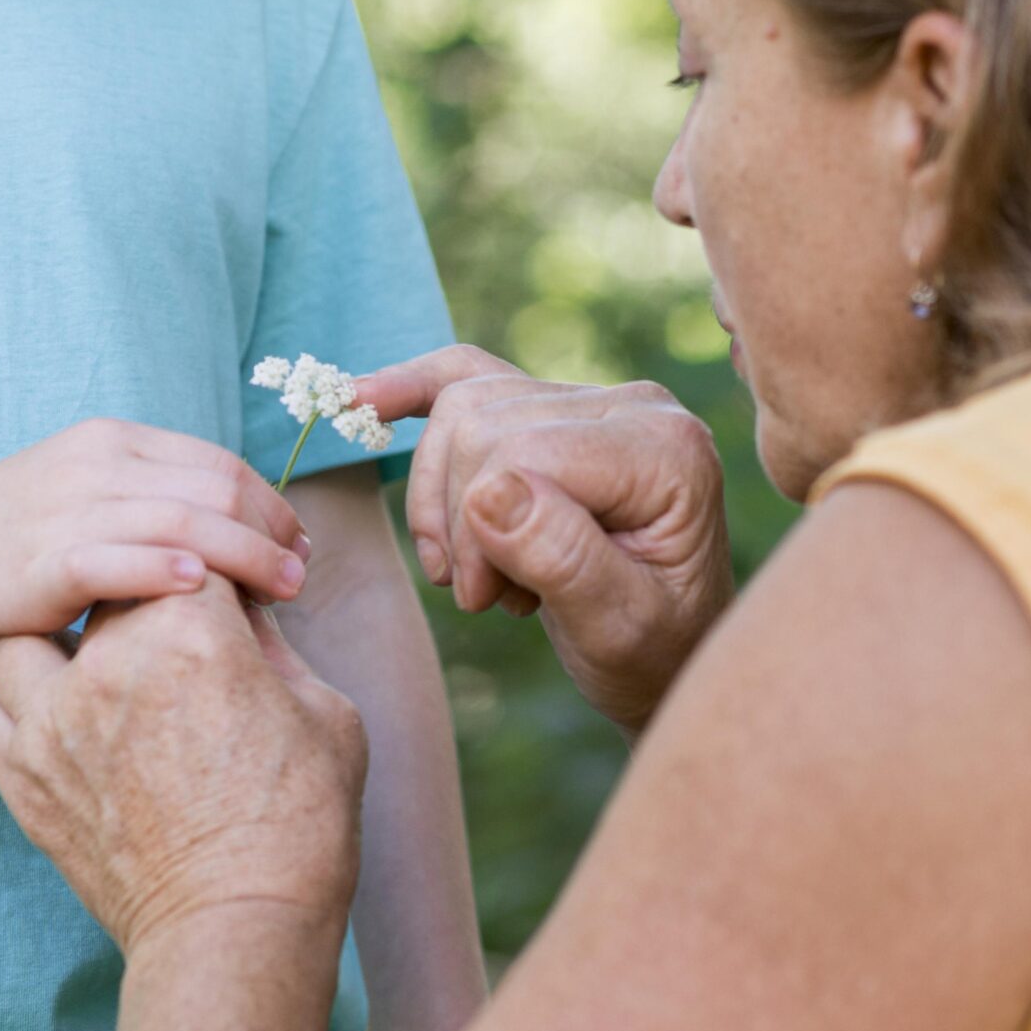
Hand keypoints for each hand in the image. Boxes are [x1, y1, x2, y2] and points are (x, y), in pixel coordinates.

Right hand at [0, 420, 308, 657]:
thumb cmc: (4, 540)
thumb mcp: (79, 495)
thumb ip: (145, 501)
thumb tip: (228, 535)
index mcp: (112, 443)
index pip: (218, 464)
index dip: (271, 504)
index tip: (298, 544)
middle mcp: (96, 466)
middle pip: (215, 489)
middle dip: (270, 532)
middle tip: (300, 575)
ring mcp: (68, 511)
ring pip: (184, 523)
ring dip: (246, 558)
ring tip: (282, 591)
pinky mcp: (41, 562)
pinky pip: (120, 560)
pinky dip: (170, 572)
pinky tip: (206, 593)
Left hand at [0, 577, 366, 955]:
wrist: (235, 932)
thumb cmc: (298, 826)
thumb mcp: (324, 712)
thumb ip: (272, 645)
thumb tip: (242, 612)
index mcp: (190, 630)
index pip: (190, 552)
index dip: (220, 575)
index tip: (236, 604)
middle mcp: (108, 662)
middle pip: (108, 586)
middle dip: (145, 601)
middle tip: (179, 645)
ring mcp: (53, 721)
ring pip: (28, 637)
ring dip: (61, 645)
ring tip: (100, 675)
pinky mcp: (23, 778)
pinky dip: (22, 711)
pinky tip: (63, 728)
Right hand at [358, 346, 734, 735]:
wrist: (670, 655)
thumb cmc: (654, 651)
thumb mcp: (619, 628)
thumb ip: (563, 557)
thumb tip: (489, 492)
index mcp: (665, 448)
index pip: (524, 449)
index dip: (479, 526)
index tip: (483, 601)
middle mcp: (635, 404)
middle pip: (484, 421)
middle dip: (459, 515)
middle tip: (479, 594)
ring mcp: (594, 399)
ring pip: (462, 406)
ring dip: (443, 496)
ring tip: (478, 570)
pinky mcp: (554, 409)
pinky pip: (470, 376)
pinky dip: (413, 388)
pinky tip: (360, 399)